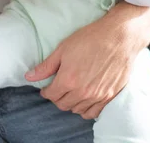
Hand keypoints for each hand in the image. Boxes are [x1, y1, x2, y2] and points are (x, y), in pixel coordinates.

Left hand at [24, 8, 144, 118]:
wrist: (120, 37)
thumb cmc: (91, 38)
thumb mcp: (64, 48)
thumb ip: (46, 66)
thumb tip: (29, 76)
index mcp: (68, 80)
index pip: (51, 95)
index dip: (46, 91)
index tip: (47, 87)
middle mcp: (82, 92)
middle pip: (62, 104)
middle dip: (57, 97)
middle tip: (59, 88)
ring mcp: (97, 96)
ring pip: (76, 109)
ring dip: (71, 103)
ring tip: (72, 92)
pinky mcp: (109, 96)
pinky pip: (93, 112)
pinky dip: (85, 109)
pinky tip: (85, 99)